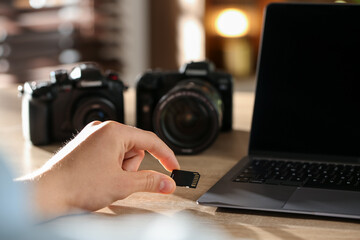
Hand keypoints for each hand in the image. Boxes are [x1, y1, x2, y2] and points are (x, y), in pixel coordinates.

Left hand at [19, 121, 179, 217]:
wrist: (47, 194)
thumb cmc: (77, 185)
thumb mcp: (122, 184)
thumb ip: (150, 181)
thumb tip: (167, 182)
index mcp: (114, 131)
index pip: (151, 140)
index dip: (166, 156)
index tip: (174, 168)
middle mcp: (102, 129)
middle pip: (135, 148)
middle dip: (133, 167)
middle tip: (120, 180)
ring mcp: (92, 137)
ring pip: (122, 153)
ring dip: (121, 169)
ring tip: (105, 180)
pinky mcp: (86, 146)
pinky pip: (109, 154)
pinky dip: (111, 167)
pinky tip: (99, 178)